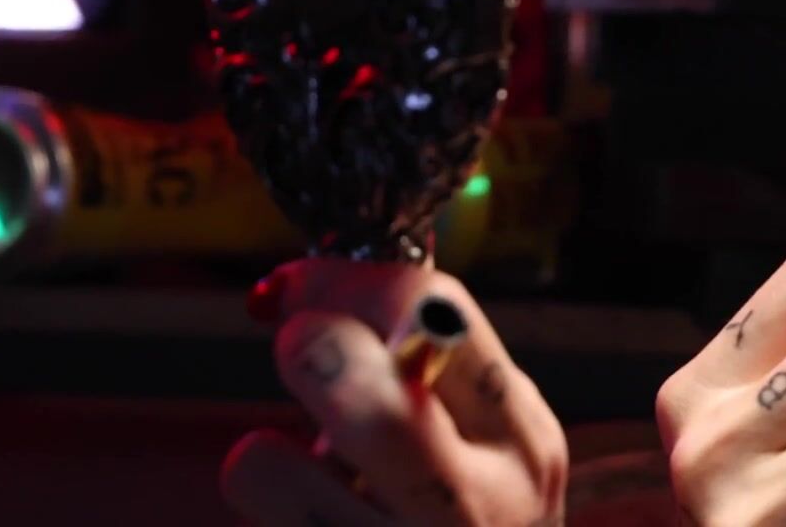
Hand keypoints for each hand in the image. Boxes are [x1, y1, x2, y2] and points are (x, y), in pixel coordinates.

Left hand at [221, 258, 568, 525]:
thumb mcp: (489, 452)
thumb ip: (431, 375)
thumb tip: (300, 288)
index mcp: (521, 439)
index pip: (432, 309)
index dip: (344, 282)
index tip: (301, 290)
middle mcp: (476, 505)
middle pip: (364, 393)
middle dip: (307, 348)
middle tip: (301, 357)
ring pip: (267, 471)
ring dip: (263, 459)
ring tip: (302, 476)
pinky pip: (263, 519)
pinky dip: (266, 505)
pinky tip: (306, 522)